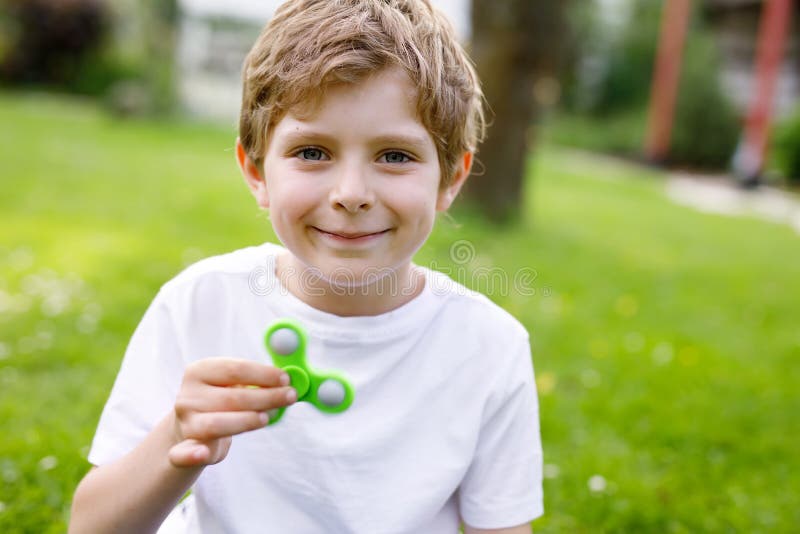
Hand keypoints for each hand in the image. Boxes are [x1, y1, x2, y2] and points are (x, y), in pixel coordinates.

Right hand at [168, 358, 295, 467]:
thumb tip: (287, 382)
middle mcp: (188, 395)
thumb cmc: (220, 403)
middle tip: (290, 396)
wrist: (190, 430)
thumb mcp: (231, 386)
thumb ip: (255, 382)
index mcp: (199, 371)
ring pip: (217, 423)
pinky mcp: (182, 450)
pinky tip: (203, 453)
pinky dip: (193, 454)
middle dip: (265, 397)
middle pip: (231, 397)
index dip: (263, 374)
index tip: (286, 378)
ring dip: (245, 421)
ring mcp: (185, 423)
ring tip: (267, 418)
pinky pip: (184, 453)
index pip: (234, 369)